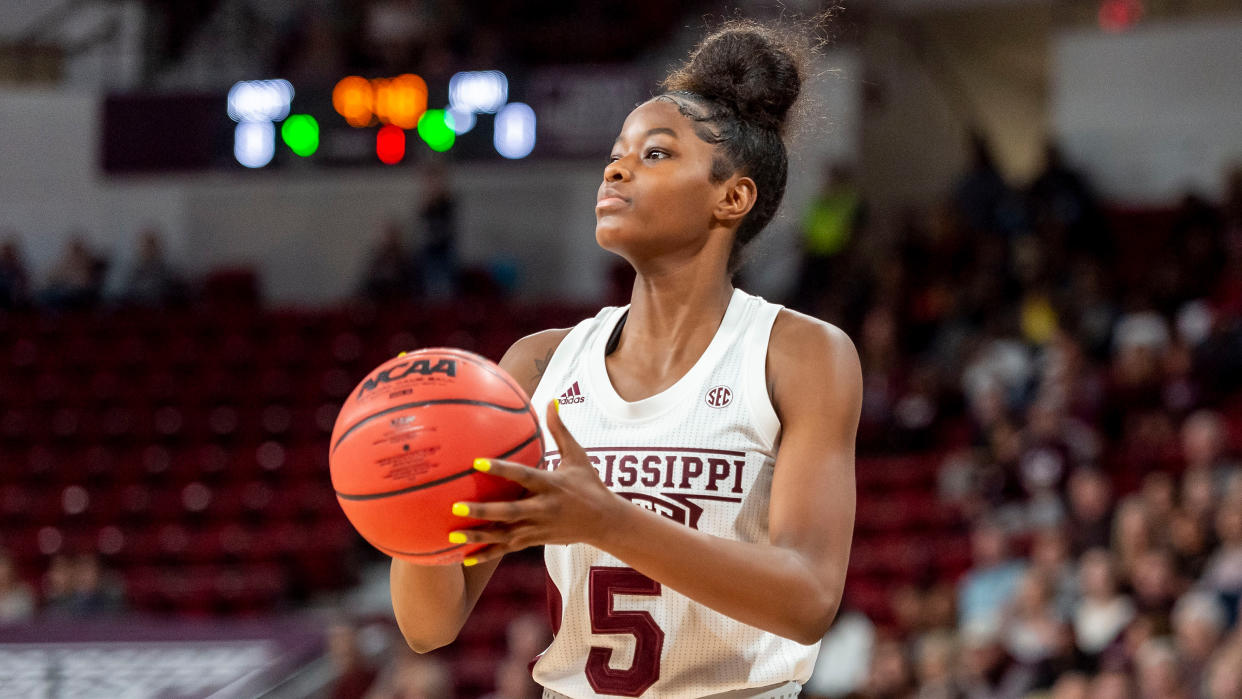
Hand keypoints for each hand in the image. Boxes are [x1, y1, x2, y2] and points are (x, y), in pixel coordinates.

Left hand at [449, 400, 622, 564]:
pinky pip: (507, 548)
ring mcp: (537, 528)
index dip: (500, 469)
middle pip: (509, 512)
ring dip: (478, 536)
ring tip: (452, 534)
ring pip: (504, 534)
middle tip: (456, 506)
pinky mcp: (534, 541)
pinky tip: (464, 557)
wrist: (604, 522)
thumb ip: (560, 429)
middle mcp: (542, 509)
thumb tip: (551, 399)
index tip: (477, 462)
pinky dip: (487, 553)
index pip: (522, 475)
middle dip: (482, 510)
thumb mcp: (578, 455)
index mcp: (550, 485)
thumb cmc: (589, 484)